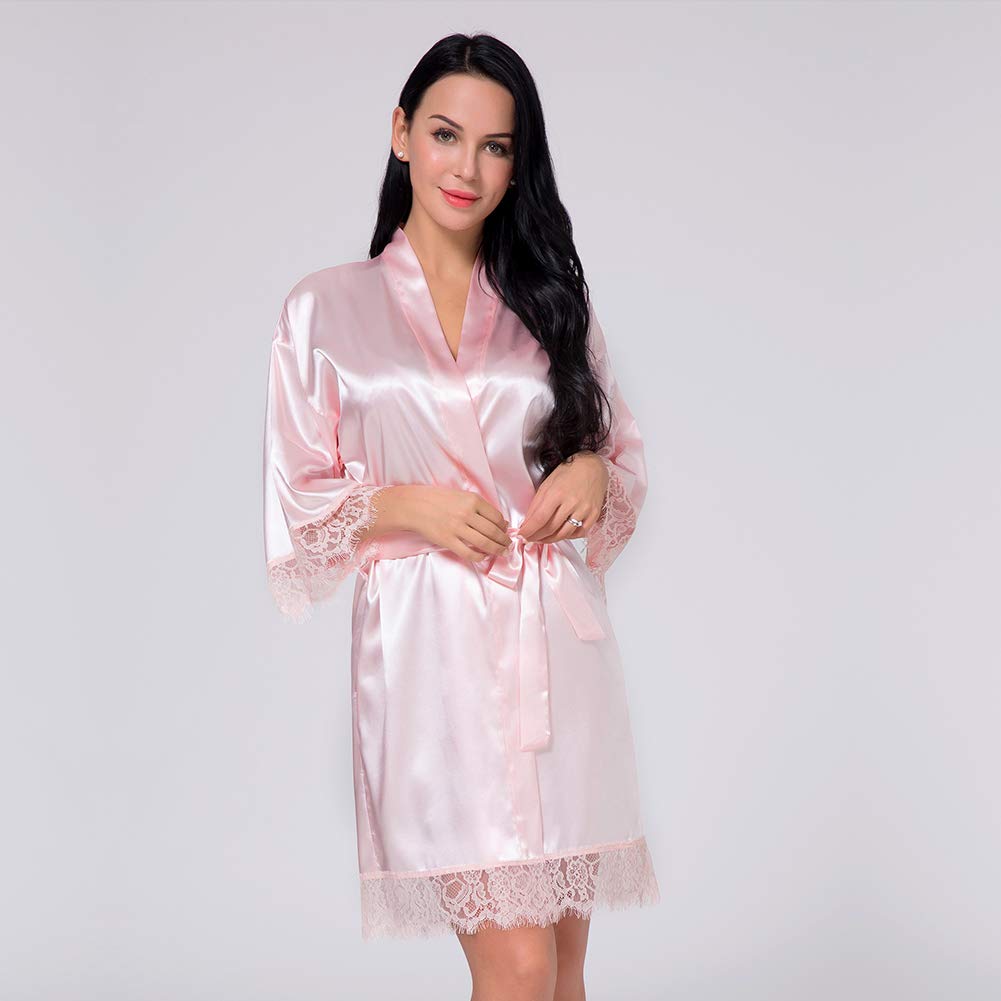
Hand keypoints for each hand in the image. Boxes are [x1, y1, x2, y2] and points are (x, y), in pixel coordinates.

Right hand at [376, 485, 512, 563]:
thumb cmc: (438, 499)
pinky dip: (479, 557)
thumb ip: (479, 507)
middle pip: (493, 531)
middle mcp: (467, 514)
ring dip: (496, 549)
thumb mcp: (461, 496)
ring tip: (501, 552)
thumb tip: (498, 521)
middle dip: (504, 541)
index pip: (497, 517)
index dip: (504, 526)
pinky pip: (468, 552)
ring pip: (484, 543)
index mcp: (472, 500)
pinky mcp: (448, 540)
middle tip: (508, 545)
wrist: (415, 505)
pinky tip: (483, 556)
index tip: (506, 531)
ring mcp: (457, 528)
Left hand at [516, 451, 607, 543]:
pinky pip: (579, 533)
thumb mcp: (548, 483)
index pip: (539, 518)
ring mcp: (584, 510)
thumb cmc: (569, 472)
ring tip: (542, 539)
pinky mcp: (594, 514)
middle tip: (529, 538)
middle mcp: (572, 502)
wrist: (592, 466)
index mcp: (557, 492)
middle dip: (537, 536)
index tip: (522, 535)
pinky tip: (560, 534)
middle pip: (550, 528)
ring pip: (564, 534)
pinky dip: (568, 536)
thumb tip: (528, 521)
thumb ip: (537, 503)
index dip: (529, 530)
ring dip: (550, 539)